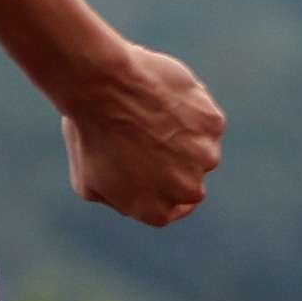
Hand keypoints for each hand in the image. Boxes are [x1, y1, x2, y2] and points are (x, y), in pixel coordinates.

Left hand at [56, 44, 223, 226]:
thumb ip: (118, 200)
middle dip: (175, 163)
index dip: (162, 187)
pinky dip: (191, 111)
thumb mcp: (88, 181)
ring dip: (185, 136)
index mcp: (157, 212)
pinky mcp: (213, 125)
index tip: (155, 167)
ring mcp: (204, 157)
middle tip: (152, 137)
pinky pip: (205, 121)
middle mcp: (187, 191)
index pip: (171, 208)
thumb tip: (132, 202)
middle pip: (189, 181)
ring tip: (152, 115)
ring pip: (200, 150)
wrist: (104, 88)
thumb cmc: (89, 133)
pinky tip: (164, 98)